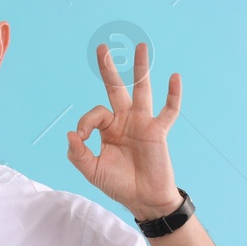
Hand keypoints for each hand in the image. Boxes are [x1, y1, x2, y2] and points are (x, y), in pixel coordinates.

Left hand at [67, 41, 183, 219]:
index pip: (95, 113)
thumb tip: (71, 133)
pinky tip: (174, 77)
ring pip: (142, 90)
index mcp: (108, 129)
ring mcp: (143, 124)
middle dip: (108, 69)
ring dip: (140, 68)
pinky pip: (169, 110)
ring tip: (141, 46)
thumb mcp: (92, 171)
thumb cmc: (119, 185)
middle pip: (116, 89)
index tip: (83, 137)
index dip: (86, 121)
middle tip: (102, 48)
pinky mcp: (159, 131)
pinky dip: (173, 95)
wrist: (144, 199)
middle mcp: (125, 121)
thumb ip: (78, 154)